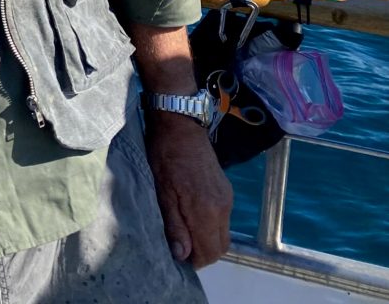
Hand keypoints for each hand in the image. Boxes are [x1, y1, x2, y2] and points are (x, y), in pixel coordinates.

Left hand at [145, 113, 232, 266]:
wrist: (181, 126)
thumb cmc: (164, 157)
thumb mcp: (162, 192)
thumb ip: (174, 225)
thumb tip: (182, 255)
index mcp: (206, 211)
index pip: (209, 252)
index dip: (194, 261)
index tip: (177, 258)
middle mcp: (222, 208)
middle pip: (220, 247)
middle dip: (202, 254)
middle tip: (180, 248)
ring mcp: (227, 199)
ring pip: (222, 234)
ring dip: (206, 240)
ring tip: (183, 232)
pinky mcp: (226, 190)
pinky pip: (222, 219)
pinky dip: (210, 226)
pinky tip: (191, 216)